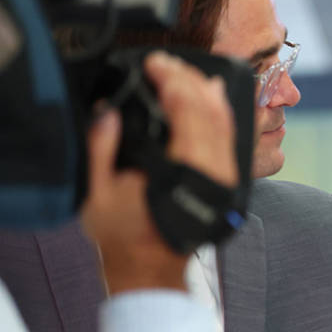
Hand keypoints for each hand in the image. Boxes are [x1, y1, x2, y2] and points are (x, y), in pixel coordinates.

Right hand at [80, 52, 237, 294]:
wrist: (151, 268)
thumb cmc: (125, 235)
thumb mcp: (100, 193)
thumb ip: (102, 149)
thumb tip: (108, 113)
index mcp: (185, 172)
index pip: (188, 112)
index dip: (173, 82)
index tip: (156, 63)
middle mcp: (214, 173)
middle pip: (211, 112)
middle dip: (189, 80)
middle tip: (167, 63)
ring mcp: (226, 177)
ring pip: (226, 123)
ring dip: (207, 92)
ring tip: (188, 72)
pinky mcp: (227, 181)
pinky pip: (230, 138)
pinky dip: (221, 113)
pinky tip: (212, 97)